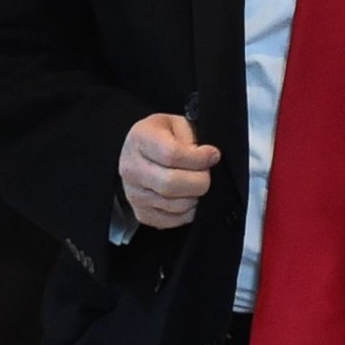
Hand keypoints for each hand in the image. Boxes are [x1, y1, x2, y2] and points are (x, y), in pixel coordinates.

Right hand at [119, 112, 218, 227]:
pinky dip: (187, 212)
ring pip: (174, 205)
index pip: (171, 155)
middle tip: (207, 173)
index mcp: (140, 139)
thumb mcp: (177, 123)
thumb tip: (209, 158)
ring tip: (197, 183)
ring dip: (195, 196)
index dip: (198, 158)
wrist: (141, 152)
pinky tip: (188, 196)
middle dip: (199, 180)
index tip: (213, 155)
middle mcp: (132, 168)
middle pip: (171, 184)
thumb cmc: (163, 136)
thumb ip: (192, 137)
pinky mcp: (141, 213)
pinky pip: (172, 221)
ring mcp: (134, 194)